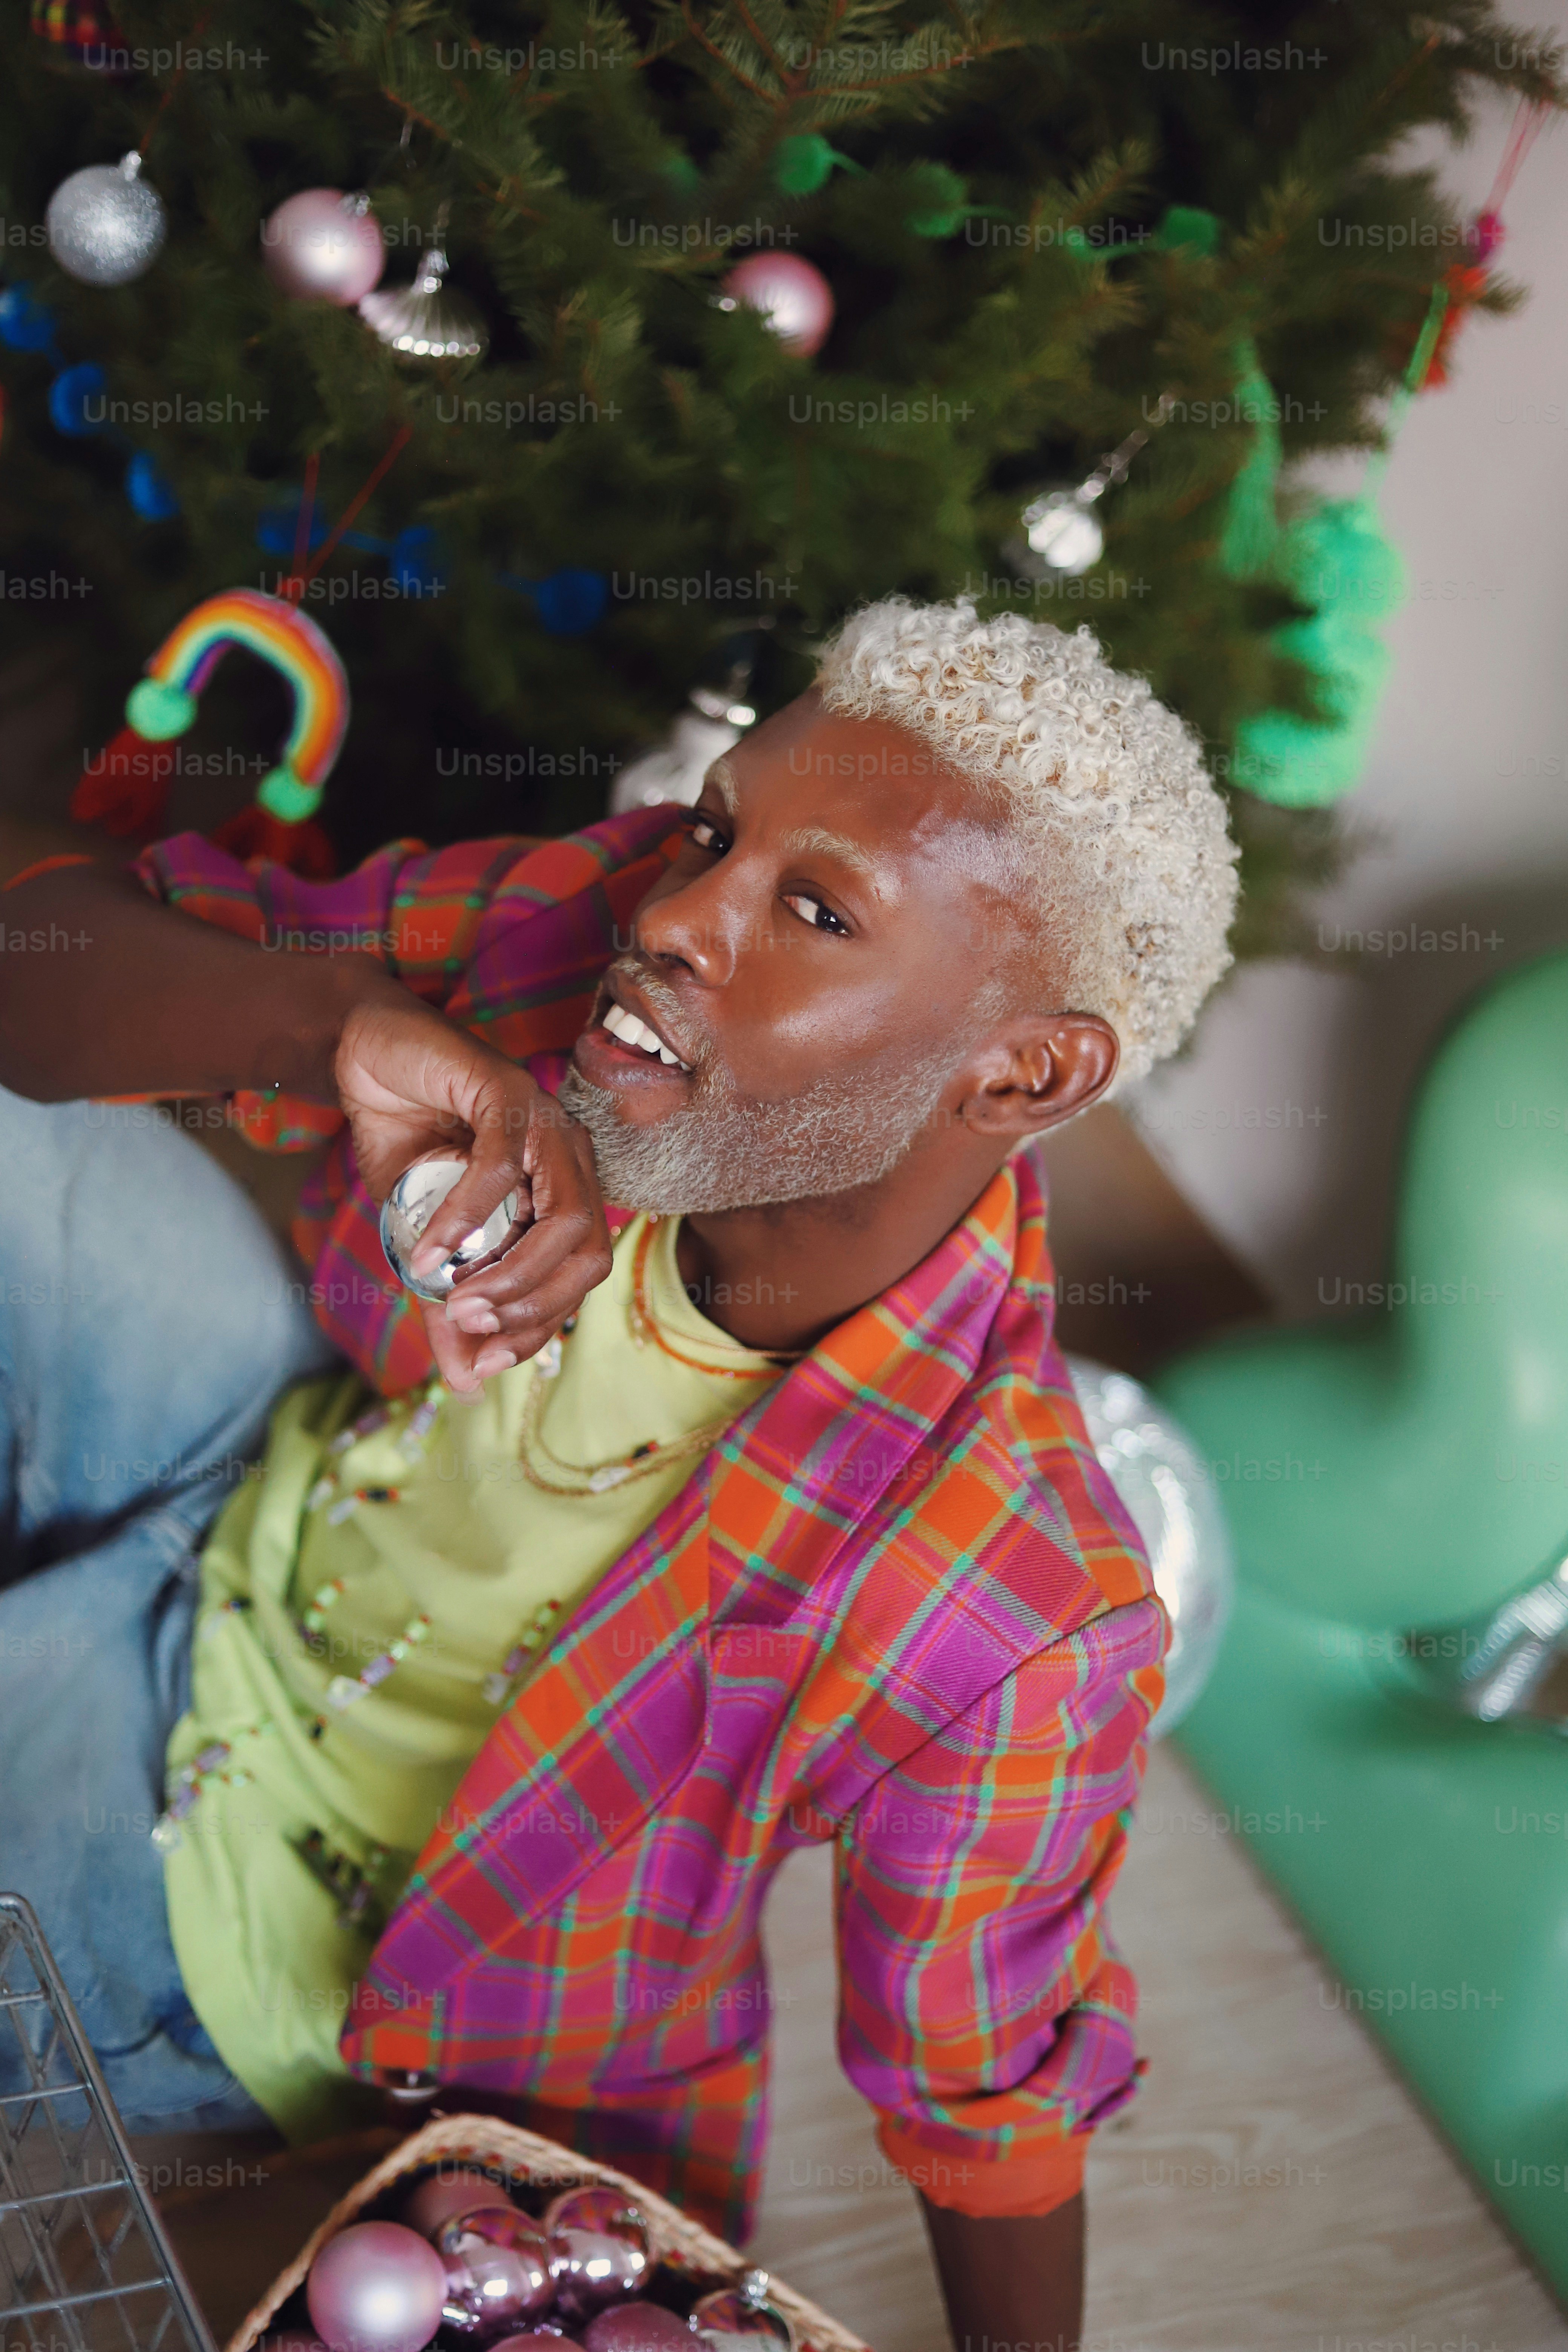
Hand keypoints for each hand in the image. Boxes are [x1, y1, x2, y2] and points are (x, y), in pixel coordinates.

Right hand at [335, 993, 611, 1392]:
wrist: (367, 1055)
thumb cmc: (405, 1142)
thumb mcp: (425, 1240)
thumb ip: (448, 1304)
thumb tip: (465, 1384)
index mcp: (564, 1191)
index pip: (577, 1277)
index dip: (539, 1326)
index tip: (487, 1362)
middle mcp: (570, 1158)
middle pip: (587, 1254)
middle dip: (534, 1308)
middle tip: (471, 1329)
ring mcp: (547, 1122)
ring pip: (563, 1217)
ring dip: (512, 1273)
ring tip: (456, 1300)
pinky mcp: (508, 1090)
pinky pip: (503, 1168)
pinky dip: (466, 1218)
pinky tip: (430, 1252)